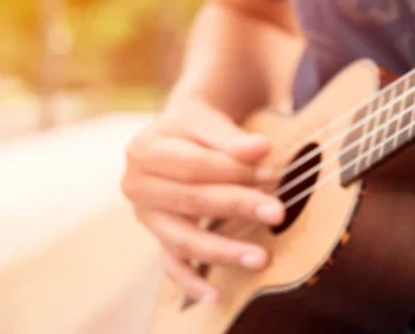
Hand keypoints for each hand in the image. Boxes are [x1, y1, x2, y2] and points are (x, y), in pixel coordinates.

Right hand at [121, 98, 283, 301]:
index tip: (270, 174)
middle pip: (191, 201)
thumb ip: (231, 137)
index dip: (233, 170)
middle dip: (237, 206)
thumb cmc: (196, 128)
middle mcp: (137, 186)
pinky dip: (193, 282)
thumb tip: (260, 148)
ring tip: (261, 257)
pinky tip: (217, 293)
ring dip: (224, 250)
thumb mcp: (208, 121)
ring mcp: (146, 217)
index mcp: (145, 150)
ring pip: (183, 239)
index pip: (194, 164)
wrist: (176, 136)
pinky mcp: (158, 239)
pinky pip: (172, 266)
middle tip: (277, 212)